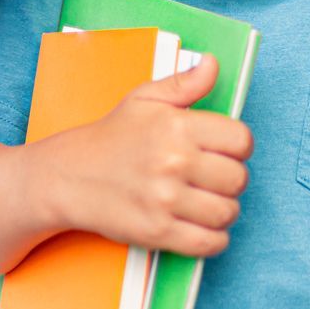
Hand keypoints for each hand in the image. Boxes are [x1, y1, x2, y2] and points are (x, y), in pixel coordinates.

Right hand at [29, 56, 253, 257]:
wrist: (68, 176)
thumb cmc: (111, 137)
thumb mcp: (144, 99)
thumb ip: (184, 83)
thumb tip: (212, 64)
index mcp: (176, 126)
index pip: (241, 140)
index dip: (238, 147)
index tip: (224, 152)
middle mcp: (174, 161)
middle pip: (238, 178)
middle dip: (230, 180)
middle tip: (211, 179)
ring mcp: (166, 199)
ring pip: (228, 212)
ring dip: (222, 210)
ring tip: (205, 202)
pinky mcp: (158, 232)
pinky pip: (210, 243)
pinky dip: (214, 239)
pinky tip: (200, 226)